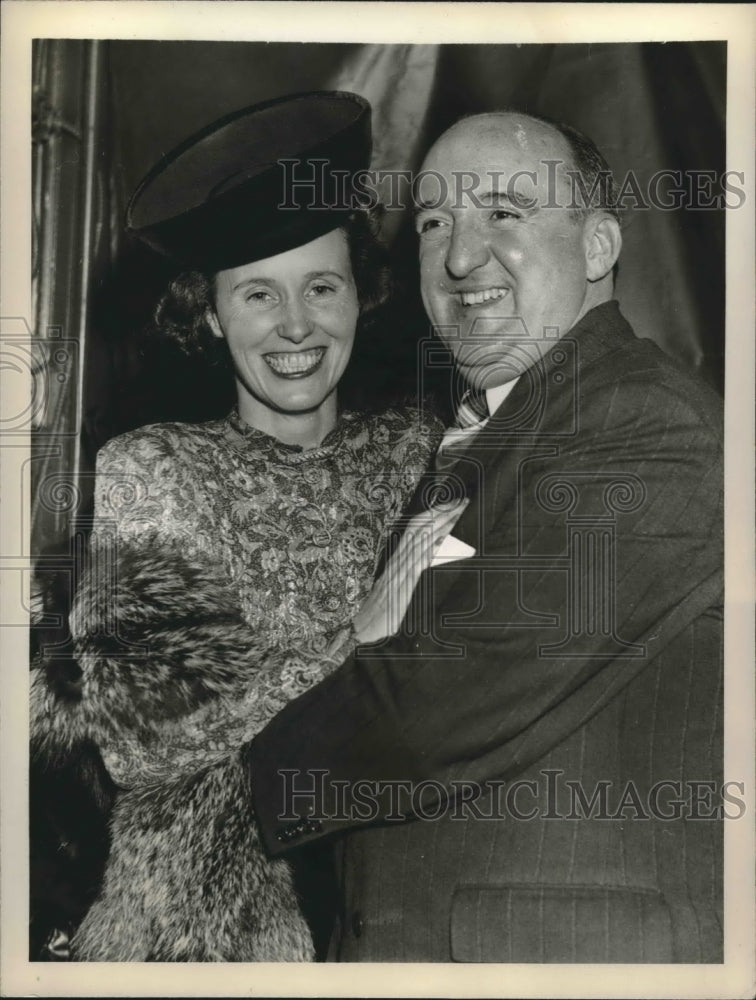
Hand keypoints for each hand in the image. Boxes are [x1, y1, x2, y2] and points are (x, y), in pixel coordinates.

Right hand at [352, 500, 468, 644]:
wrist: (363, 627)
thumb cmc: (381, 610)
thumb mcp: (397, 586)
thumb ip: (410, 571)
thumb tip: (429, 559)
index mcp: (398, 558)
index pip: (416, 528)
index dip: (433, 513)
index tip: (452, 503)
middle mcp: (398, 559)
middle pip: (420, 527)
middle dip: (441, 512)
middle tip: (462, 501)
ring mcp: (400, 569)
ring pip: (421, 538)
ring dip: (441, 524)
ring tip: (458, 512)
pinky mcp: (403, 583)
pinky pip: (419, 560)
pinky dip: (431, 546)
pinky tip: (443, 538)